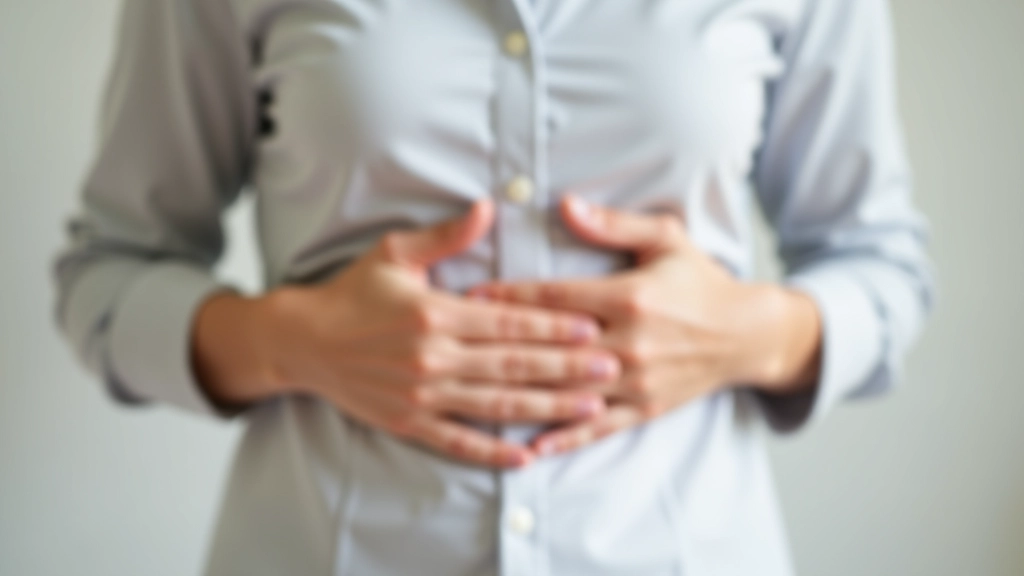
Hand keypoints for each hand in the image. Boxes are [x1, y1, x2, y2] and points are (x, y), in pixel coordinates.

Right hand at [193, 200, 620, 468]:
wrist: (303, 341)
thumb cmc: (352, 293)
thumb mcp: (394, 253)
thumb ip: (446, 236)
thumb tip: (489, 206)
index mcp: (435, 313)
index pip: (508, 321)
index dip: (553, 326)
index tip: (593, 328)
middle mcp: (433, 357)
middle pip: (513, 364)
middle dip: (566, 367)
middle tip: (612, 368)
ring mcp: (422, 395)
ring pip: (496, 404)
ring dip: (546, 407)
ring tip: (589, 407)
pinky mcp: (409, 423)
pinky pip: (459, 441)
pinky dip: (494, 452)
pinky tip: (528, 457)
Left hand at [470, 195, 821, 456]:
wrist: (746, 334)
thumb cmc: (700, 281)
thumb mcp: (664, 239)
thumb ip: (612, 224)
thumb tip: (566, 205)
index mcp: (628, 297)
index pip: (555, 297)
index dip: (510, 295)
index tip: (471, 294)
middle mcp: (628, 342)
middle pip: (552, 346)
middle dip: (501, 345)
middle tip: (457, 345)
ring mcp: (635, 381)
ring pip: (567, 390)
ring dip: (521, 392)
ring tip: (477, 395)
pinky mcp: (643, 408)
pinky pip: (596, 428)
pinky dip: (563, 438)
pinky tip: (530, 446)